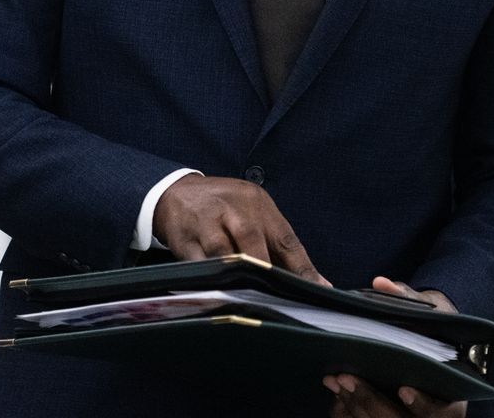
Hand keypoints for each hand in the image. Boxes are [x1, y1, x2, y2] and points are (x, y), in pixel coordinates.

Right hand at [152, 174, 325, 283]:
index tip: (317, 290)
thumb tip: (309, 279)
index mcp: (257, 202)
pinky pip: (199, 266)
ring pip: (224, 254)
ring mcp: (206, 223)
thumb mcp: (252, 211)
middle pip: (253, 243)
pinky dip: (212, 282)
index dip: (302, 268)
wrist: (176, 192)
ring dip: (239, 279)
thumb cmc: (223, 207)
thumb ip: (275, 242)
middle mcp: (232, 209)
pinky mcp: (184, 240)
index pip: (285, 238)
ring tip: (253, 302)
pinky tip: (222, 296)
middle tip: (282, 300)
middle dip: (268, 274)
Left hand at [319, 279, 465, 416]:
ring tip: (334, 380)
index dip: (423, 403)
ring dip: (354, 406)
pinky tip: (336, 392)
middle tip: (346, 377)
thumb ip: (407, 299)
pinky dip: (349, 412)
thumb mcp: (432, 312)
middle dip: (371, 401)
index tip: (404, 388)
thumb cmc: (437, 330)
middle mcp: (431, 417)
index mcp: (450, 396)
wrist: (435, 347)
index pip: (440, 411)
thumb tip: (381, 283)